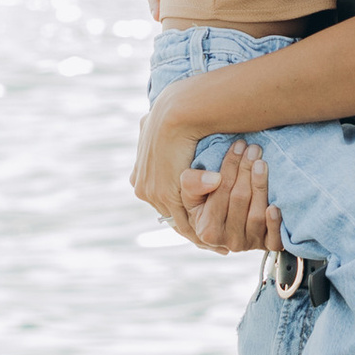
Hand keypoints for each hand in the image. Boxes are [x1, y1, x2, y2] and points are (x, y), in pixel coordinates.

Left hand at [130, 89, 204, 230]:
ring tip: (216, 242)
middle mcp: (141, 187)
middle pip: (167, 212)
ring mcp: (152, 194)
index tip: (193, 211)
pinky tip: (216, 239)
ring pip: (176, 220)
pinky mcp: (167, 196)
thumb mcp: (151, 123)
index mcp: (138, 176)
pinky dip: (200, 231)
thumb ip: (149, 130)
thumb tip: (144, 122)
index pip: (159, 197)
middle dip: (186, 223)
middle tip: (208, 235)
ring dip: (196, 230)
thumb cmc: (170, 114)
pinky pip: (185, 221)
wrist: (175, 113)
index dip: (177, 204)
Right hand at [182, 140, 279, 259]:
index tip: (238, 145)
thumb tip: (214, 179)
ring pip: (256, 215)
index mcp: (207, 230)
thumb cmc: (207, 203)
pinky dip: (275, 223)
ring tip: (262, 163)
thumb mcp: (191, 194)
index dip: (230, 166)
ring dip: (260, 186)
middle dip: (246, 170)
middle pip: (239, 200)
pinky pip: (274, 239)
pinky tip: (276, 206)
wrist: (227, 225)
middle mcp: (228, 241)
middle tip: (254, 149)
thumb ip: (191, 184)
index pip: (221, 191)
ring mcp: (249, 245)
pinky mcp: (267, 247)